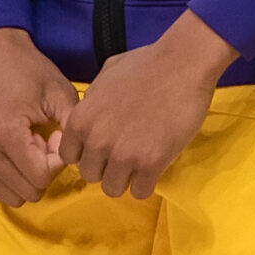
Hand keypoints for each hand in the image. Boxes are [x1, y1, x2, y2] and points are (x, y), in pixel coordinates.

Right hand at [0, 26, 77, 205]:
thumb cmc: (29, 71)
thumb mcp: (61, 94)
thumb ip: (73, 129)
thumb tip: (72, 157)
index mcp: (6, 135)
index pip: (41, 176)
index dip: (58, 159)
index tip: (58, 134)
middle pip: (28, 191)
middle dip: (45, 170)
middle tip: (47, 139)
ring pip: (13, 195)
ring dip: (30, 175)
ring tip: (34, 145)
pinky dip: (15, 176)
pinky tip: (21, 149)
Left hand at [60, 12, 235, 199]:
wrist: (184, 62)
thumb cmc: (147, 63)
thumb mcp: (105, 76)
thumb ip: (91, 101)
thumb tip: (89, 114)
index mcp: (81, 120)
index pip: (70, 157)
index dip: (88, 153)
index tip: (104, 147)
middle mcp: (97, 141)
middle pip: (91, 176)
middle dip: (107, 167)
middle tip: (127, 153)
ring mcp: (124, 154)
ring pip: (113, 189)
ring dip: (126, 178)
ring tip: (141, 163)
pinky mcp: (152, 162)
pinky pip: (140, 192)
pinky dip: (147, 183)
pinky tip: (155, 167)